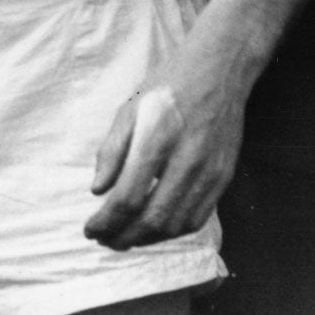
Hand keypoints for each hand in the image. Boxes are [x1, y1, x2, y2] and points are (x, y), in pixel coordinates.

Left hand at [85, 56, 243, 250]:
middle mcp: (187, 160)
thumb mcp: (128, 110)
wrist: (217, 73)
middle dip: (124, 236)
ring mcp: (210, 172)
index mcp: (157, 140)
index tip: (89, 229)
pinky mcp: (224, 178)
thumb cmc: (166, 88)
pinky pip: (199, 217)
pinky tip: (154, 228)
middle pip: (154, 218)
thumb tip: (97, 191)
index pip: (128, 196)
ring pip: (178, 224)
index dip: (106, 221)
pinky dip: (174, 231)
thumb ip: (112, 151)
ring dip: (148, 239)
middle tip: (103, 240)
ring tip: (125, 238)